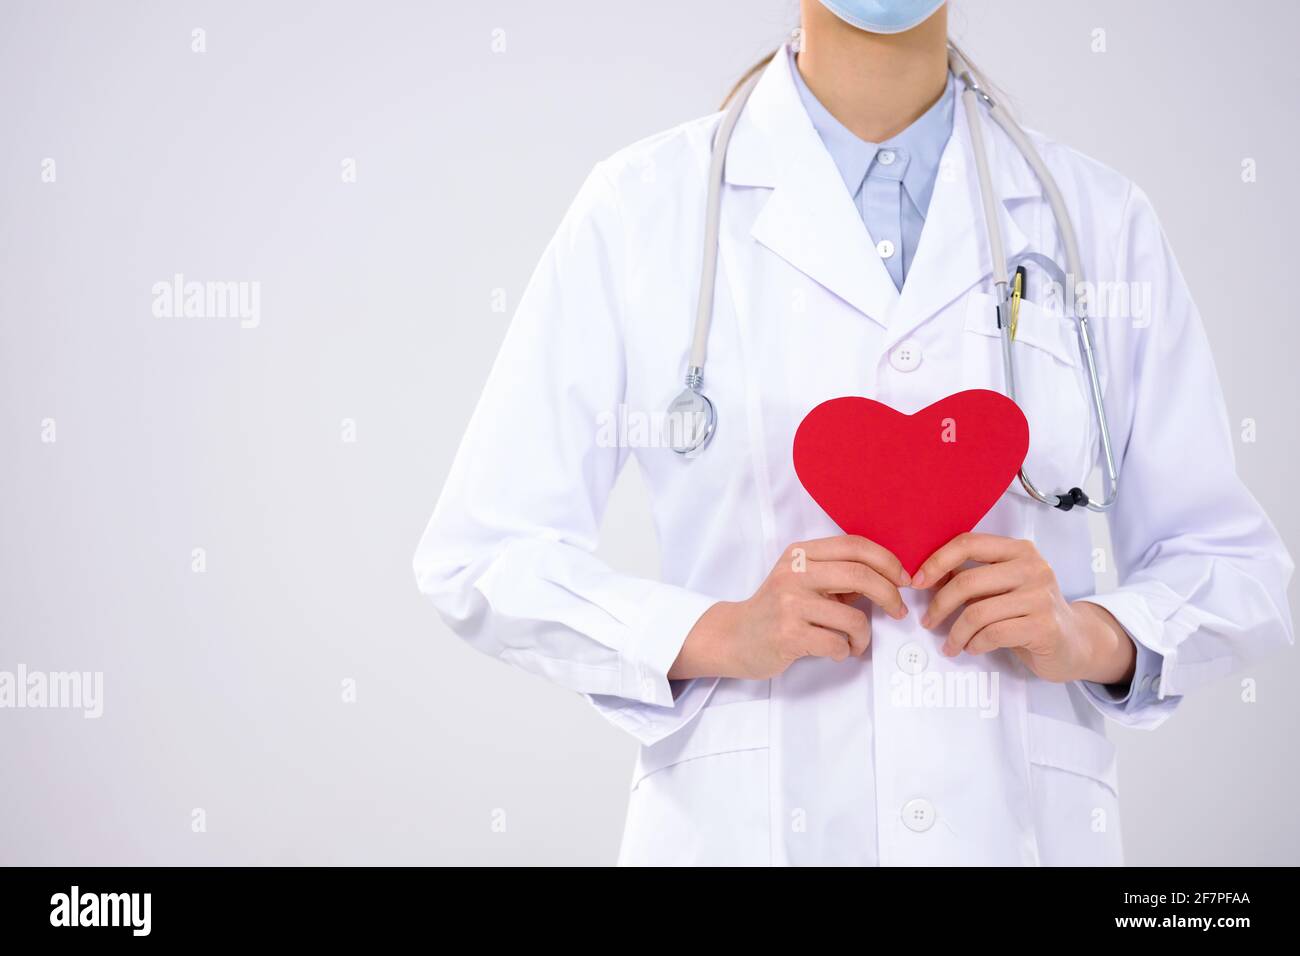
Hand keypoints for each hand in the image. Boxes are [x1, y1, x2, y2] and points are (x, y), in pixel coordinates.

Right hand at [670, 535, 909, 680]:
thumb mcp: (802, 579)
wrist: (735, 637)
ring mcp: (789, 604)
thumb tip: (888, 577)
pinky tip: (836, 651)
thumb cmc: (777, 609)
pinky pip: (837, 644)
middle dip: (890, 596)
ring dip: (864, 636)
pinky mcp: (788, 634)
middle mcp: (794, 572)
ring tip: (856, 642)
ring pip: (853, 618)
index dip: (888, 561)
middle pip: (861, 575)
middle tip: (898, 612)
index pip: (855, 545)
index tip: (903, 580)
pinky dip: (845, 651)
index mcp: (801, 553)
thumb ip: (838, 574)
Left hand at [913, 532, 1135, 684]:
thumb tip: (926, 575)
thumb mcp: (1001, 587)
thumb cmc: (1028, 612)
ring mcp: (1041, 596)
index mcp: (1018, 549)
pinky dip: (974, 644)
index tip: (917, 582)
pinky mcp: (1044, 626)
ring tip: (951, 644)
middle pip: (967, 580)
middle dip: (939, 604)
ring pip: (977, 612)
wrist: (1074, 642)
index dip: (936, 561)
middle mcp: (1033, 567)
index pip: (968, 543)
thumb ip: (971, 576)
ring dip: (955, 632)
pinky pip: (993, 634)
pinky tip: (972, 648)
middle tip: (928, 621)